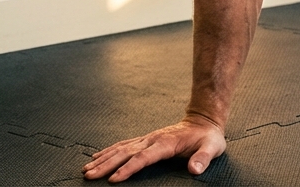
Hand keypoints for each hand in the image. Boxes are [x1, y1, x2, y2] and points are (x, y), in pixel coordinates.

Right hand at [83, 115, 224, 182]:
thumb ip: (203, 158)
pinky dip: (108, 151)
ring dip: (103, 159)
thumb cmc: (208, 137)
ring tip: (86, 170)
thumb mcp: (212, 147)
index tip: (114, 179)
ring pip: (120, 148)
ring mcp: (147, 138)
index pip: (143, 157)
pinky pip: (123, 145)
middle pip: (125, 153)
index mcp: (166, 143)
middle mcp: (153, 139)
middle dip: (106, 165)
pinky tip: (97, 157)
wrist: (204, 120)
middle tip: (89, 176)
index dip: (129, 168)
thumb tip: (194, 169)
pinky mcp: (145, 139)